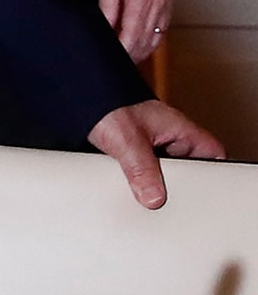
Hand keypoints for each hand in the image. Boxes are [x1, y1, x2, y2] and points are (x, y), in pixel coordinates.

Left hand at [86, 99, 223, 209]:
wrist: (78, 92)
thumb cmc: (107, 104)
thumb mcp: (128, 141)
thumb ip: (141, 169)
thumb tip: (154, 198)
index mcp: (180, 130)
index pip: (214, 153)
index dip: (215, 173)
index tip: (208, 194)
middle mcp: (169, 137)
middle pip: (188, 168)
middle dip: (179, 186)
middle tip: (169, 202)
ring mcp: (151, 144)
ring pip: (163, 172)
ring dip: (153, 183)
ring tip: (145, 197)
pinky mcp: (132, 151)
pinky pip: (142, 171)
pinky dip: (136, 180)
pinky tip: (128, 190)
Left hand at [100, 0, 173, 64]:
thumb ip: (107, 7)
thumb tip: (103, 31)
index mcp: (142, 0)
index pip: (131, 37)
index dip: (120, 53)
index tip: (108, 63)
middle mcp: (158, 7)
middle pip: (145, 44)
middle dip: (129, 57)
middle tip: (112, 67)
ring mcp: (167, 8)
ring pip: (155, 41)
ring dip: (139, 53)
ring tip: (122, 61)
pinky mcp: (169, 7)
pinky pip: (161, 33)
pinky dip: (149, 43)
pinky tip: (136, 46)